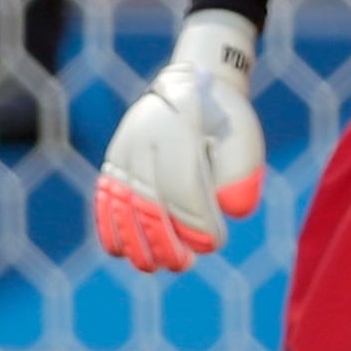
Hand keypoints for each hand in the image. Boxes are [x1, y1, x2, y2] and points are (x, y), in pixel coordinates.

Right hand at [93, 10, 263, 273]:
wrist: (189, 85)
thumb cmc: (224, 120)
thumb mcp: (244, 138)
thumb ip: (242, 174)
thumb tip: (233, 210)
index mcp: (181, 131)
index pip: (184, 188)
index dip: (196, 223)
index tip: (212, 244)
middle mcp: (146, 140)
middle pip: (149, 200)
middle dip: (165, 240)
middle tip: (183, 264)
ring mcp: (125, 150)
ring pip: (124, 202)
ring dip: (135, 240)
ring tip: (152, 266)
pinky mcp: (114, 159)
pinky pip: (105, 195)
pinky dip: (109, 225)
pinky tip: (118, 251)